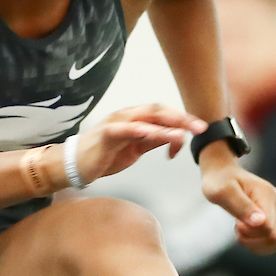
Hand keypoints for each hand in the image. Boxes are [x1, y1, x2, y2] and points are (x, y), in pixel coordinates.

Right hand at [76, 104, 206, 183]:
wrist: (76, 165)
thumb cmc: (105, 155)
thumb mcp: (135, 149)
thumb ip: (154, 141)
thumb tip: (177, 137)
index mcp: (135, 118)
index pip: (163, 113)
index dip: (182, 119)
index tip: (199, 128)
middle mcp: (127, 116)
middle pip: (158, 111)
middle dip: (180, 118)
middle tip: (199, 127)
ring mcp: (116, 123)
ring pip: (145, 119)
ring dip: (165, 125)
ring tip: (182, 132)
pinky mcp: (106, 134)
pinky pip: (125, 129)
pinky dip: (139, 129)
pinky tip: (151, 133)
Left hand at [199, 148, 275, 253]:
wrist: (222, 173)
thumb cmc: (219, 181)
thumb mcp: (223, 192)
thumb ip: (242, 207)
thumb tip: (260, 223)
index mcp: (267, 195)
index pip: (268, 228)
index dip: (251, 233)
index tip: (236, 224)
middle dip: (254, 240)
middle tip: (238, 228)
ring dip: (256, 243)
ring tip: (241, 230)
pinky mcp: (272, 216)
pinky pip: (273, 238)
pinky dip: (257, 242)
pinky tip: (244, 231)